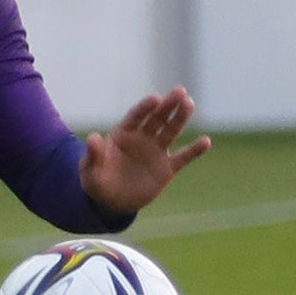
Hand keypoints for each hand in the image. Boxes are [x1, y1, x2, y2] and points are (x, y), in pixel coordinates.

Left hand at [79, 87, 210, 214]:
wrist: (112, 202)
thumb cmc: (97, 183)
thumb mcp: (90, 171)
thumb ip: (93, 155)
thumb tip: (92, 138)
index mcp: (123, 134)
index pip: (136, 116)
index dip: (145, 107)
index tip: (155, 99)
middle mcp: (142, 138)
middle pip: (157, 118)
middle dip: (167, 105)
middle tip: (180, 92)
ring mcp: (156, 151)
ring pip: (171, 131)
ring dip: (180, 118)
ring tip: (189, 103)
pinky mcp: (167, 168)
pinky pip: (183, 157)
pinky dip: (194, 150)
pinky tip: (206, 141)